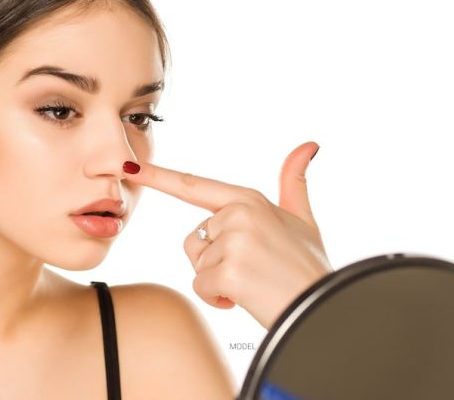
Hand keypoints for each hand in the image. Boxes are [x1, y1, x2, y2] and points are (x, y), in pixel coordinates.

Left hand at [123, 141, 331, 328]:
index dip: (159, 176)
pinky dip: (218, 298)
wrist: (323, 308)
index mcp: (248, 199)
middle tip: (252, 270)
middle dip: (214, 262)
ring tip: (252, 283)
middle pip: (194, 240)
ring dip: (218, 281)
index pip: (193, 186)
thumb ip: (294, 183)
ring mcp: (234, 240)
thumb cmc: (309, 266)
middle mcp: (238, 213)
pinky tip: (245, 298)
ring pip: (198, 265)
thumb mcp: (302, 220)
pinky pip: (202, 287)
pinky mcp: (229, 269)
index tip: (130, 167)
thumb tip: (308, 145)